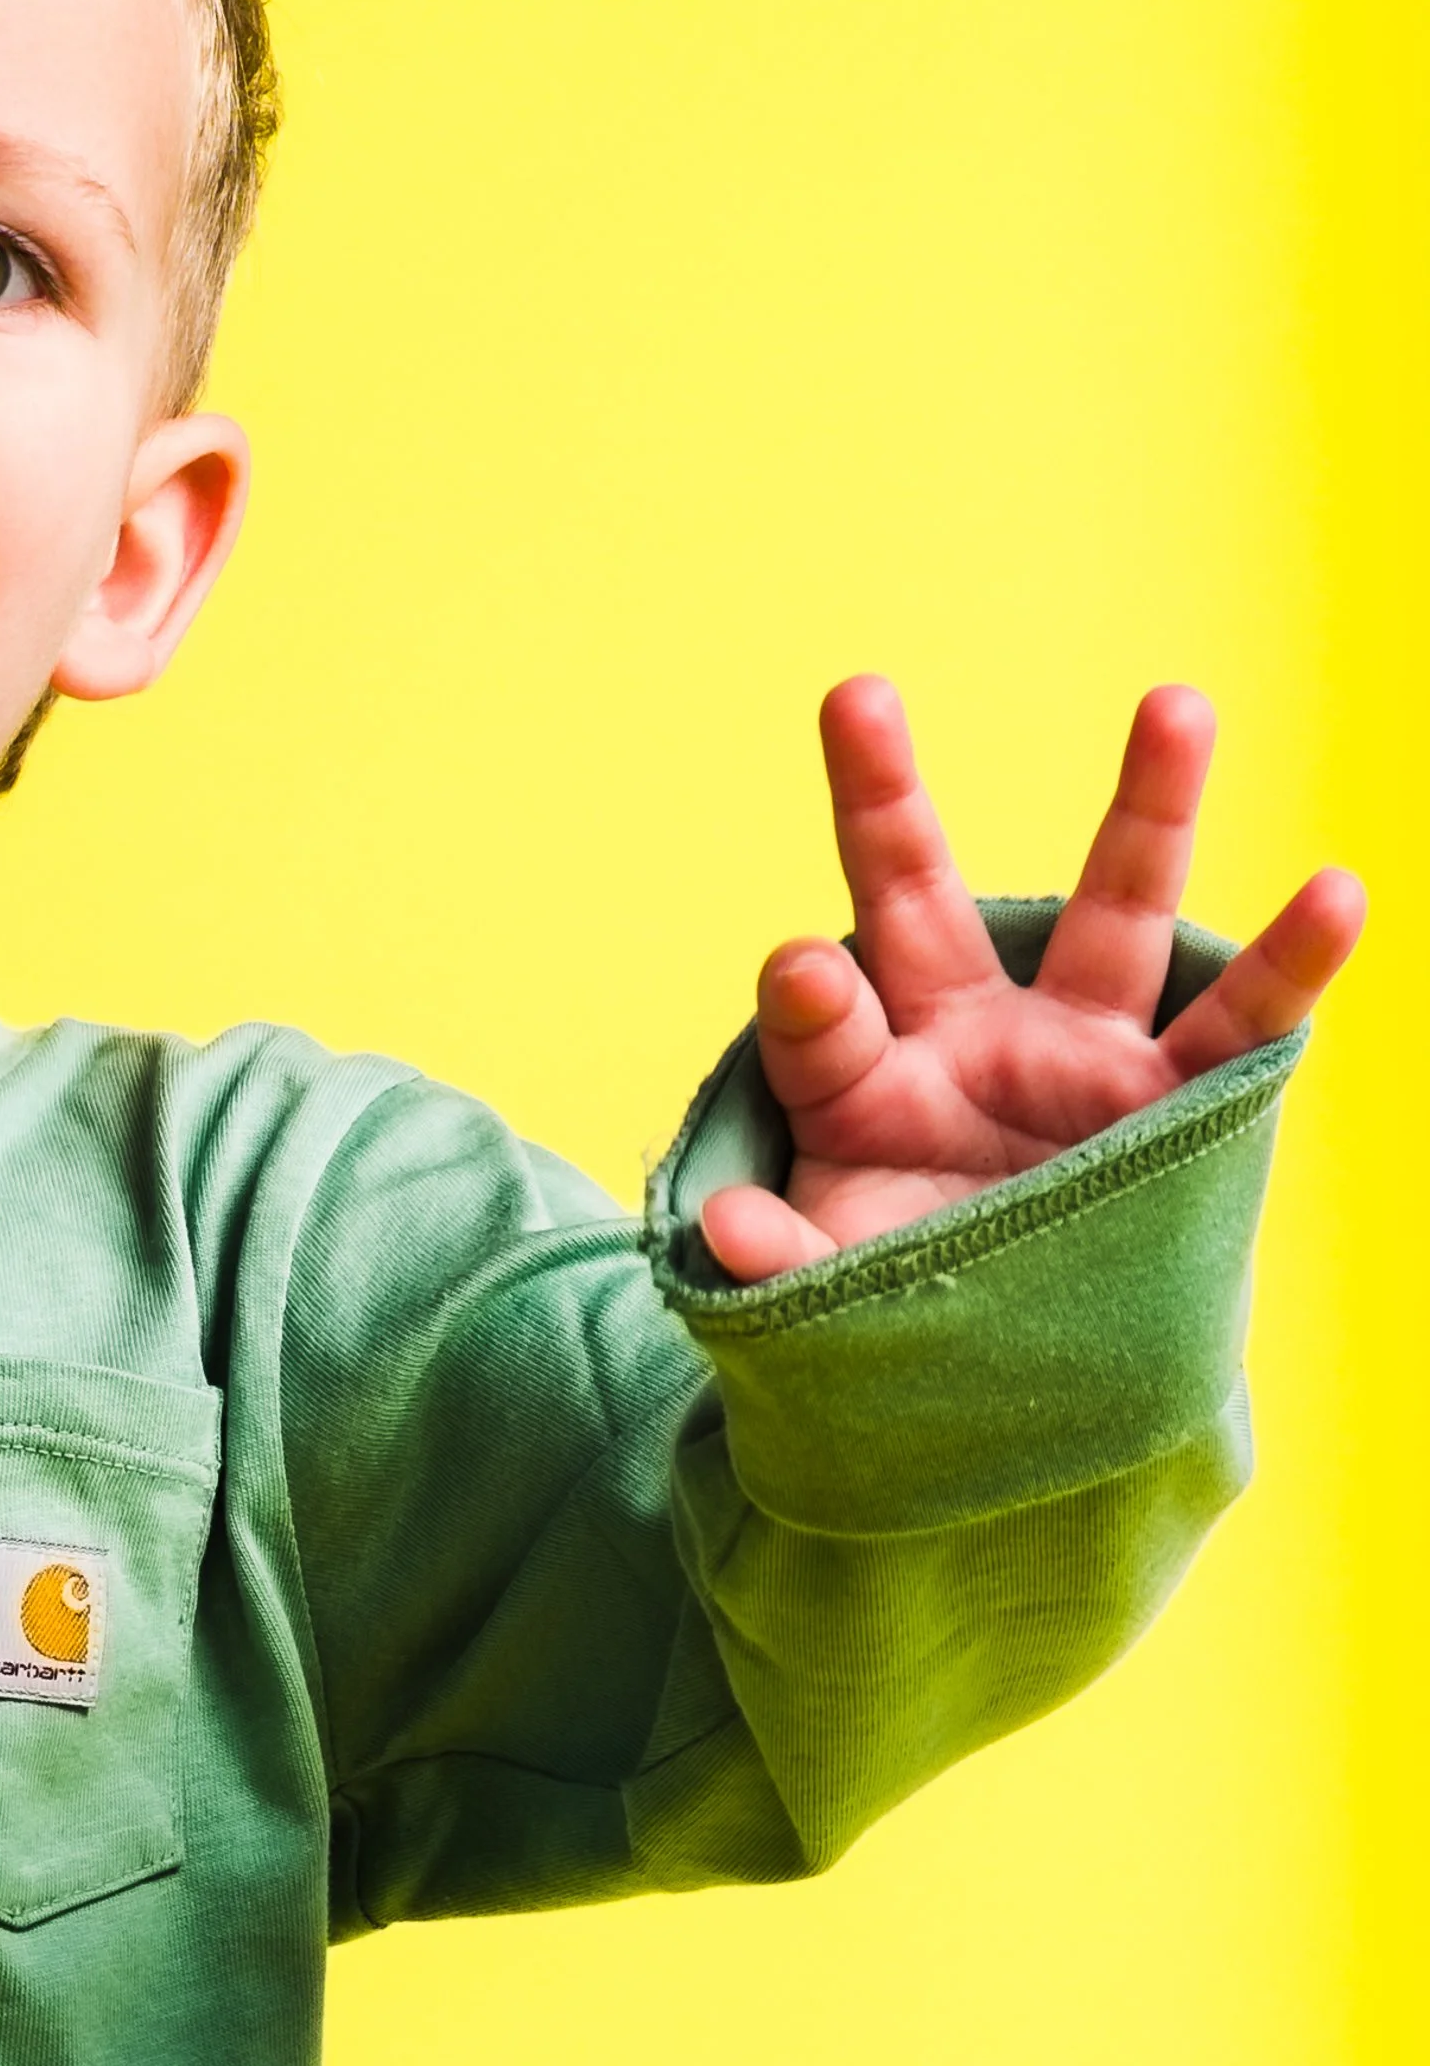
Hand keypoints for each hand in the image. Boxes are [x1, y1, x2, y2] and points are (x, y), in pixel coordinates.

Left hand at [700, 677, 1366, 1285]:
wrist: (1026, 1370)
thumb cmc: (910, 1300)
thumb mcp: (832, 1289)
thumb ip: (780, 1261)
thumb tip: (726, 1226)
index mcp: (861, 1079)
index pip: (815, 1019)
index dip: (808, 996)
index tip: (805, 972)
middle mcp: (964, 1034)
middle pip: (914, 897)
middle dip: (883, 797)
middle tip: (854, 695)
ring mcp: (1076, 1055)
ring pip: (1110, 911)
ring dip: (1146, 807)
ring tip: (1176, 703)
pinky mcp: (1173, 1105)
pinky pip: (1242, 1026)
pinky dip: (1292, 962)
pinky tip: (1339, 890)